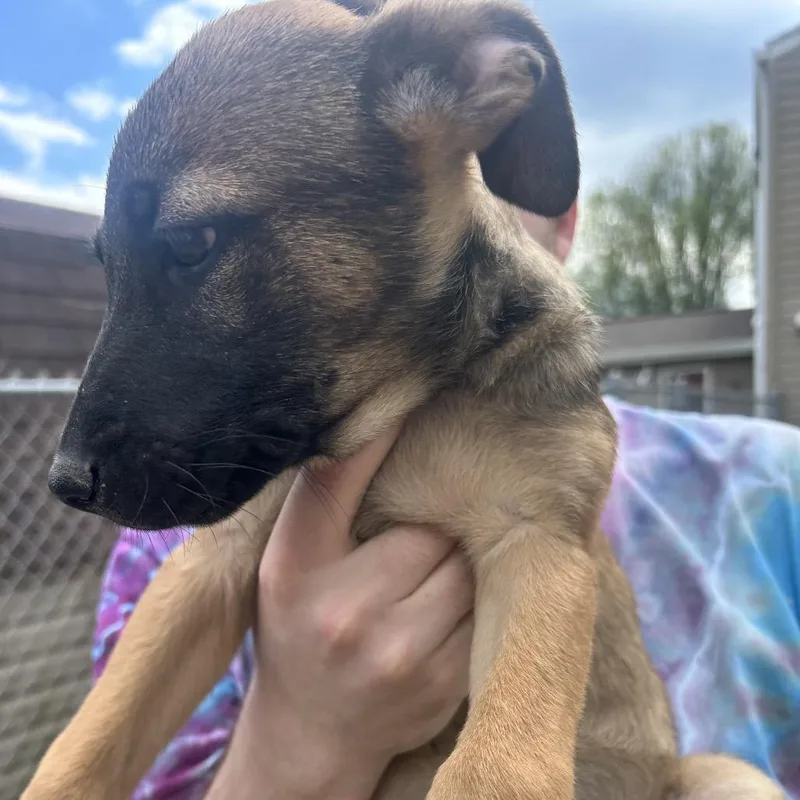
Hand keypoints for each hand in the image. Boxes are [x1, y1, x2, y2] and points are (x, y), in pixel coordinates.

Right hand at [209, 427, 473, 799]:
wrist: (311, 732)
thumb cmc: (299, 627)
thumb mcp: (290, 562)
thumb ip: (325, 501)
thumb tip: (384, 424)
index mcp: (294, 567)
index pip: (333, 481)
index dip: (373, 436)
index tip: (409, 395)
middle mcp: (343, 610)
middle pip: (429, 524)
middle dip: (435, 520)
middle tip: (422, 530)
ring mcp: (398, 652)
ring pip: (468, 564)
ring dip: (463, 558)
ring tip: (433, 571)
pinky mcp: (442, 682)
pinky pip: (484, 609)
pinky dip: (478, 598)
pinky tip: (449, 606)